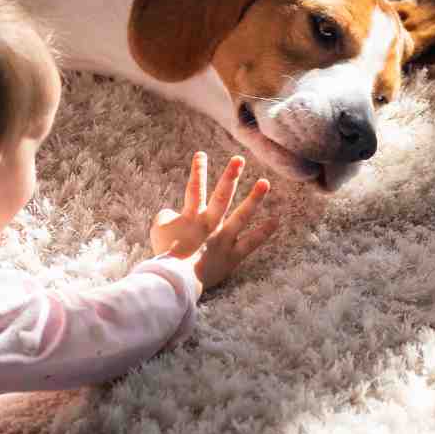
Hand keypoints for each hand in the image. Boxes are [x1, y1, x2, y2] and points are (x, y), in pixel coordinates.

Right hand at [150, 152, 275, 292]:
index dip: (197, 171)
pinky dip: (263, 232)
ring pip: (241, 216)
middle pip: (221, 196)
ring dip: (254, 199)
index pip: (194, 188)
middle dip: (230, 177)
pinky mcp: (232, 256)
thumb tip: (173, 212)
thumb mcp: (158, 230)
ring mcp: (223, 239)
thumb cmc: (165, 254)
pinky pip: (250, 243)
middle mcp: (210, 224)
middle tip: (239, 159)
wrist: (175, 280)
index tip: (201, 154)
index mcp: (191, 217)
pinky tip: (276, 220)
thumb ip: (166, 216)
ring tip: (264, 182)